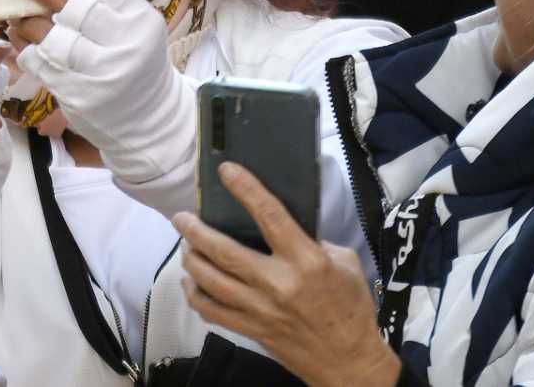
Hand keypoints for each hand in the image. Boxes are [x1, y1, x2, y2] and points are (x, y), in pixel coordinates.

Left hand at [7, 0, 198, 211]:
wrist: (150, 120)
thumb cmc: (136, 61)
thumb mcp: (135, 26)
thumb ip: (107, 2)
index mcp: (138, 21)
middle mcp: (122, 46)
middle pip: (78, 10)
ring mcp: (100, 73)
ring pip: (53, 38)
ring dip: (27, 21)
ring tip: (15, 10)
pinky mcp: (78, 95)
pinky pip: (42, 65)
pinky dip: (26, 48)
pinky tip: (19, 37)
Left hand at [174, 163, 400, 386]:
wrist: (349, 361)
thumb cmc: (351, 308)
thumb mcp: (344, 263)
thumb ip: (314, 241)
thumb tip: (283, 224)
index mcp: (306, 261)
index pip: (270, 216)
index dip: (246, 190)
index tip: (227, 171)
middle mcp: (278, 284)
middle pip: (223, 251)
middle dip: (195, 230)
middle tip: (182, 217)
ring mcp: (261, 309)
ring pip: (210, 281)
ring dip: (190, 259)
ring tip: (186, 245)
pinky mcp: (252, 330)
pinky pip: (212, 312)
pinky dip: (195, 294)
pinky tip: (191, 282)